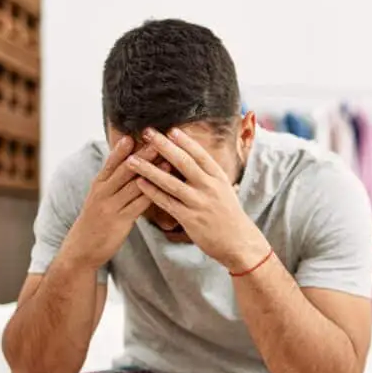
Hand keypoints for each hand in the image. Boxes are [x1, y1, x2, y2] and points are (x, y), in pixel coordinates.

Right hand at [60, 137, 158, 270]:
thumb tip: (128, 168)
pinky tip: (166, 187)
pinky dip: (152, 194)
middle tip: (158, 139)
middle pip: (126, 169)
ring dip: (152, 171)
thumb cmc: (95, 223)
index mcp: (98, 185)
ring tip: (167, 158)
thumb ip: (112, 184)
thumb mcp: (99, 199)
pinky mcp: (120, 220)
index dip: (123, 148)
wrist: (82, 249)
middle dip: (142, 153)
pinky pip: (139, 204)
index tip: (135, 132)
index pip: (111, 162)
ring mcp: (111, 206)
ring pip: (134, 185)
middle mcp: (103, 192)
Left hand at [130, 128, 268, 271]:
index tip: (170, 129)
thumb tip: (197, 159)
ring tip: (132, 160)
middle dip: (163, 146)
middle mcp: (210, 187)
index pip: (200, 154)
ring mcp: (199, 203)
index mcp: (219, 178)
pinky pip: (167, 202)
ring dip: (149, 169)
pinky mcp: (190, 219)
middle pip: (183, 162)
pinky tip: (139, 183)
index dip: (185, 141)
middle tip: (146, 133)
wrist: (239, 243)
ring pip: (170, 182)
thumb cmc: (230, 216)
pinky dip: (152, 192)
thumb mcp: (226, 190)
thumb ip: (210, 176)